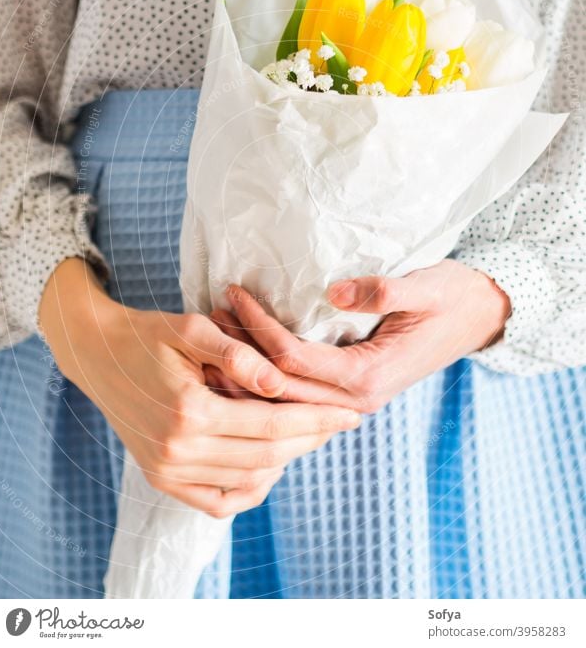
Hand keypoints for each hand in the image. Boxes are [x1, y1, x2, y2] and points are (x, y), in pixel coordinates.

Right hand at [39, 259, 360, 516]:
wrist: (97, 355)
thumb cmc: (148, 334)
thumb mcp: (192, 328)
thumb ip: (238, 355)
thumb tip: (281, 383)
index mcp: (189, 411)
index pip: (273, 424)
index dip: (317, 419)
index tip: (350, 413)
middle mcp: (178, 450)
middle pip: (266, 456)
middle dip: (311, 440)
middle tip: (340, 422)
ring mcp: (167, 471)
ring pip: (248, 480)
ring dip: (286, 461)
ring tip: (311, 435)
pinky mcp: (161, 479)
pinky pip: (217, 501)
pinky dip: (251, 487)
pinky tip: (271, 463)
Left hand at [213, 260, 510, 413]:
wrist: (478, 317)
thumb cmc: (452, 298)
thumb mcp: (425, 288)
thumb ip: (384, 291)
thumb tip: (336, 291)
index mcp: (369, 377)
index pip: (294, 359)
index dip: (259, 328)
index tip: (232, 293)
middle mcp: (357, 397)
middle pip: (280, 386)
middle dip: (241, 354)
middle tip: (206, 318)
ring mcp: (353, 398)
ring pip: (285, 397)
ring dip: (248, 371)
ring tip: (212, 337)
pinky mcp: (350, 389)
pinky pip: (298, 393)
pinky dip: (267, 378)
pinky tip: (242, 357)